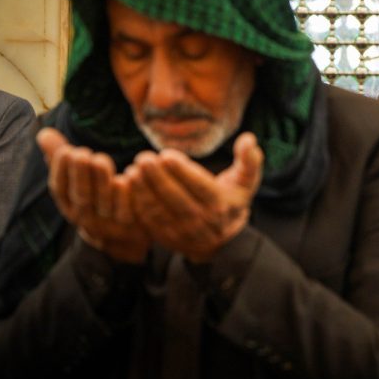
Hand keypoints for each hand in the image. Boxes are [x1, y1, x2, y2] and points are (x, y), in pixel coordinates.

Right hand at [37, 128, 151, 262]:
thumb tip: (44, 133)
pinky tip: (126, 178)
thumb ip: (61, 157)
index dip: (61, 171)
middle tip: (83, 154)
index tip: (66, 151)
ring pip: (104, 204)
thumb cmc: (94, 198)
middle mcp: (86, 216)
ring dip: (101, 183)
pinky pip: (127, 212)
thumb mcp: (74, 180)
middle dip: (80, 175)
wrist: (122, 237)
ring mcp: (108, 223)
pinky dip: (125, 196)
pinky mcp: (131, 226)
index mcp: (69, 204)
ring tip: (100, 160)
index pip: (60, 189)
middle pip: (81, 196)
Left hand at [125, 132, 263, 263]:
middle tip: (143, 158)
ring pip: (160, 210)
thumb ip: (249, 160)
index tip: (167, 154)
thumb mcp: (246, 181)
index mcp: (220, 204)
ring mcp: (182, 231)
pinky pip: (149, 220)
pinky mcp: (165, 236)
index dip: (183, 172)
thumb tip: (249, 139)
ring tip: (133, 168)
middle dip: (158, 178)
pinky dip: (137, 202)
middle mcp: (201, 221)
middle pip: (177, 199)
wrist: (221, 240)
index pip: (200, 187)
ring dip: (144, 190)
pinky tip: (130, 182)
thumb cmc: (231, 200)